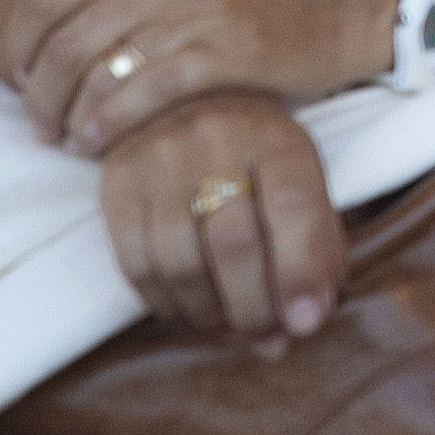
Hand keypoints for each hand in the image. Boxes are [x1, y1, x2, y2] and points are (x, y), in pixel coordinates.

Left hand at [1, 0, 403, 153]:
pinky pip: (147, 93)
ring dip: (69, 116)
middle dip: (38, 92)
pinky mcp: (232, 49)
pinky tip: (101, 143)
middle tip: (38, 123)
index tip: (20, 75)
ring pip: (99, 69)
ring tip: (68, 139)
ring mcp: (201, 4)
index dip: (17, 42)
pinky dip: (111, 124)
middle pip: (65, 38)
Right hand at [98, 89, 345, 347]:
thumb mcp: (300, 178)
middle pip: (234, 244)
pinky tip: (185, 306)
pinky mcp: (118, 180)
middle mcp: (217, 139)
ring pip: (181, 261)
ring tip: (227, 324)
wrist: (184, 96)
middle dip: (254, 308)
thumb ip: (316, 243)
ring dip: (208, 312)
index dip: (300, 272)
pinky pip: (136, 263)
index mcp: (276, 137)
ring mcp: (161, 158)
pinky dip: (164, 301)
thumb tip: (308, 319)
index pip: (293, 208)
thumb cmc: (257, 153)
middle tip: (266, 339)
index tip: (305, 324)